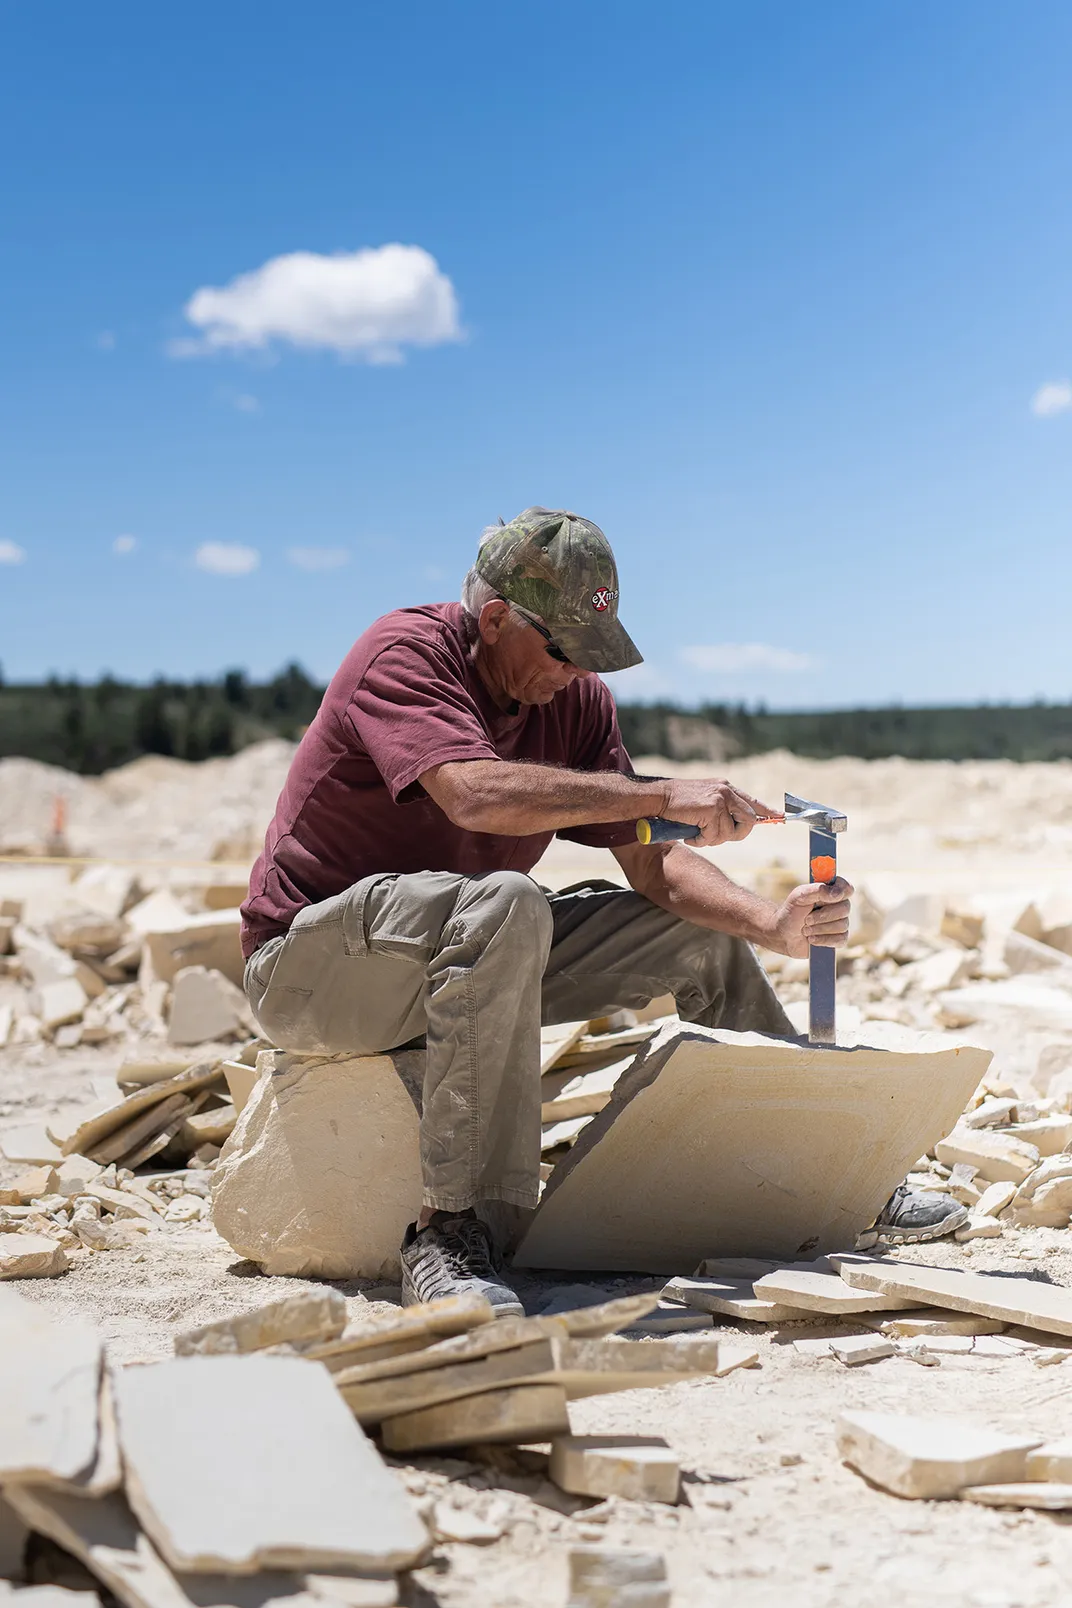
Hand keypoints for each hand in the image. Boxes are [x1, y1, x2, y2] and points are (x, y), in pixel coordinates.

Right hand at [661, 780, 777, 846]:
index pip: (754, 802)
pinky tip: (691, 835)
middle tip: (716, 837)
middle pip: (749, 820)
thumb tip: (736, 826)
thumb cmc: (676, 804)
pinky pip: (714, 836)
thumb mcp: (704, 801)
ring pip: (730, 832)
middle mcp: (726, 791)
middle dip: (736, 834)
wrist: (658, 798)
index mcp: (726, 788)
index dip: (768, 812)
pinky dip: (702, 841)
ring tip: (697, 834)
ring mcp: (720, 800)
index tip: (781, 818)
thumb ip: (721, 809)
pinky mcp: (711, 809)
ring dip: (713, 839)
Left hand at [773, 876, 854, 957]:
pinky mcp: (838, 939)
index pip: (847, 888)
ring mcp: (840, 923)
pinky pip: (841, 940)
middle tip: (806, 919)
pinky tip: (811, 939)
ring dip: (819, 929)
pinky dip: (823, 940)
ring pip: (842, 925)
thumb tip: (837, 894)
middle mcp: (838, 906)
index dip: (842, 891)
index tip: (830, 897)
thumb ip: (818, 890)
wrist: (783, 935)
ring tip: (805, 930)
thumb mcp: (799, 896)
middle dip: (823, 916)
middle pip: (845, 908)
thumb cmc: (791, 912)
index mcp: (830, 892)